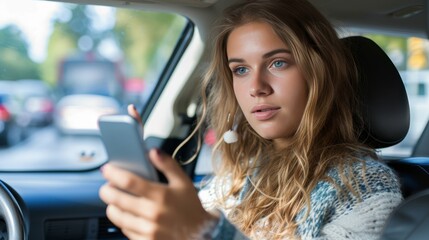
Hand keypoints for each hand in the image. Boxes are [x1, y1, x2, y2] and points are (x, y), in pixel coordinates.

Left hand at [99, 150, 217, 239]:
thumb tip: (153, 152)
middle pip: (118, 199)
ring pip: (118, 216)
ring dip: (112, 207)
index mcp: (161, 195)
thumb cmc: (191, 208)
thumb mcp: (184, 183)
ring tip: (115, 201)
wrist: (200, 235)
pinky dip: (123, 222)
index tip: (107, 170)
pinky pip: (125, 230)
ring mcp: (148, 229)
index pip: (129, 181)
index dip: (114, 174)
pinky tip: (128, 216)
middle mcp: (153, 213)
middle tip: (106, 187)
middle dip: (107, 191)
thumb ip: (168, 165)